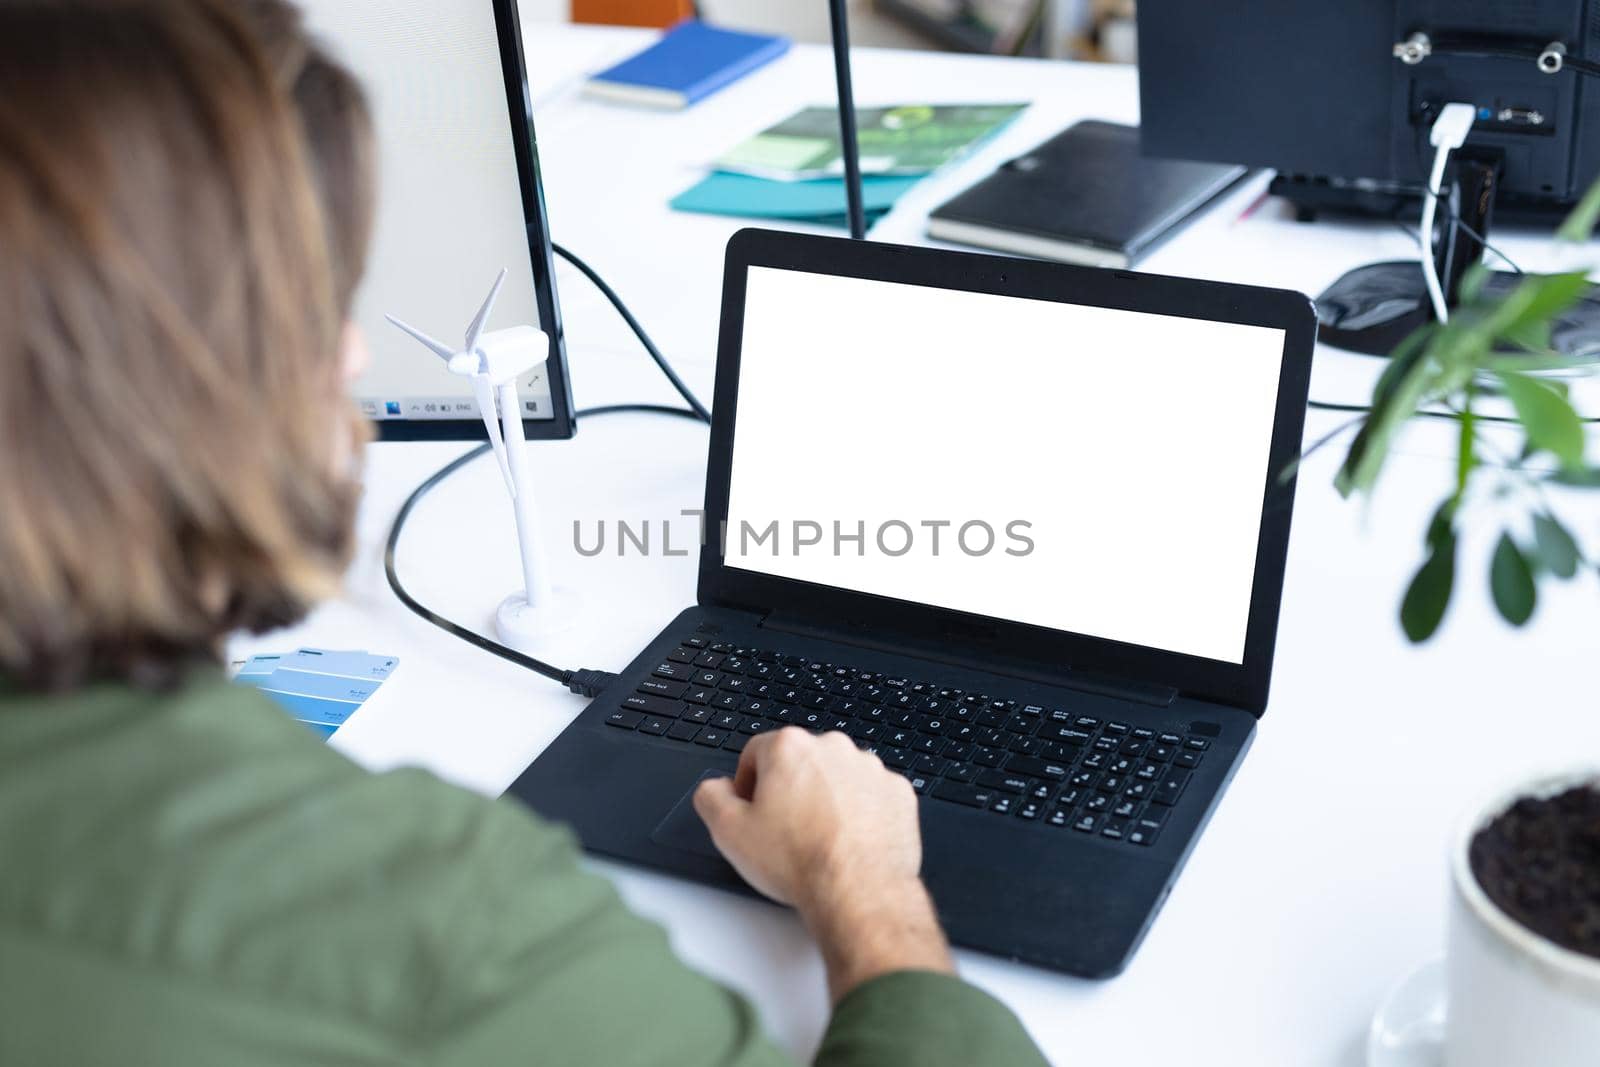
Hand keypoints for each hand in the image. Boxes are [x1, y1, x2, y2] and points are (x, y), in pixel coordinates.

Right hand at [693, 728, 952, 1000]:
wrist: (859, 892)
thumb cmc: (800, 862)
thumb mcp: (728, 832)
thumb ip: (711, 797)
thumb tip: (715, 788)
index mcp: (789, 747)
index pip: (756, 753)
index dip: (749, 786)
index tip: (754, 811)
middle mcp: (832, 748)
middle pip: (800, 762)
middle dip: (790, 790)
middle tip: (785, 830)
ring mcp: (870, 768)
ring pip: (837, 777)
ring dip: (827, 799)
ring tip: (819, 839)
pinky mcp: (897, 792)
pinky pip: (871, 795)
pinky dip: (860, 812)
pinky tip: (849, 841)